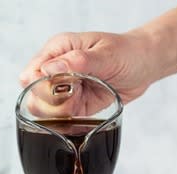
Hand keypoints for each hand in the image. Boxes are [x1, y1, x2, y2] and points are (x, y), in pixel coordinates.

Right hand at [19, 31, 156, 108]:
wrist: (144, 66)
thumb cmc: (126, 52)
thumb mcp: (105, 54)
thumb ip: (78, 62)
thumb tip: (50, 68)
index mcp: (58, 50)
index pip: (33, 72)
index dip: (41, 86)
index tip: (60, 88)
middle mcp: (56, 70)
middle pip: (34, 95)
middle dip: (52, 102)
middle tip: (76, 93)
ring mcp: (64, 90)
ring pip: (45, 111)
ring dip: (62, 112)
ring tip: (82, 99)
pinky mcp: (74, 106)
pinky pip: (61, 119)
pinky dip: (69, 120)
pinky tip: (84, 110)